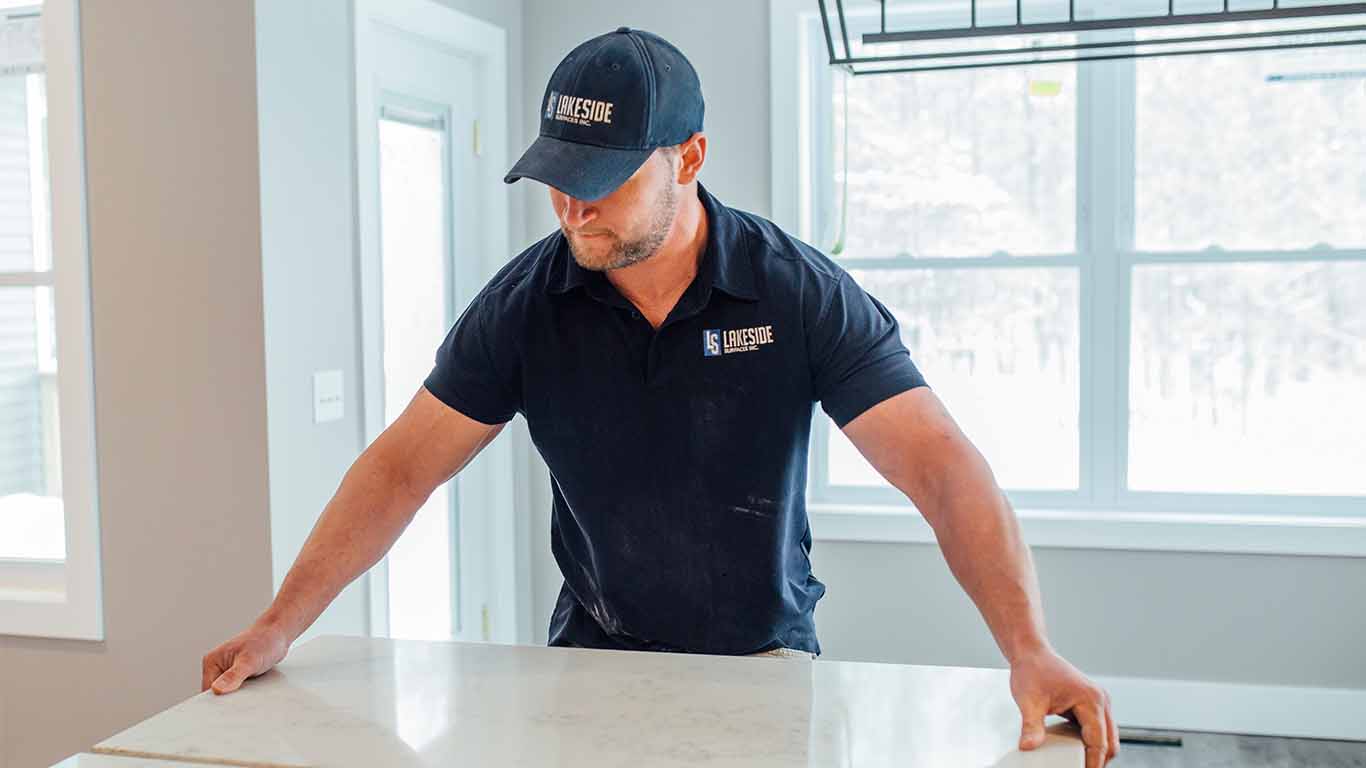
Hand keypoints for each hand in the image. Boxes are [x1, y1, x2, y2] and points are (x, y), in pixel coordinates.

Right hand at [201, 621, 289, 694]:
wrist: (279, 634)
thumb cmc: (264, 641)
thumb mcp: (249, 660)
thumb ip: (233, 676)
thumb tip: (216, 690)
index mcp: (212, 662)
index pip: (207, 691)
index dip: (217, 702)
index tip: (230, 706)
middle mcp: (217, 667)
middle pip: (217, 695)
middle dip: (229, 700)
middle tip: (244, 698)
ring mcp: (227, 672)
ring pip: (228, 694)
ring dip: (239, 697)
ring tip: (251, 690)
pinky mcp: (238, 676)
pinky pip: (238, 690)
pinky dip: (246, 693)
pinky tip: (255, 690)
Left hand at [1010, 647, 1117, 767]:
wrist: (1032, 653)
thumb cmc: (1032, 671)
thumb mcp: (1028, 701)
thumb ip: (1031, 726)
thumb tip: (1028, 747)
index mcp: (1091, 700)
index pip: (1099, 742)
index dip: (1093, 763)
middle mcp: (1101, 700)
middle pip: (1110, 743)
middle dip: (1098, 760)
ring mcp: (1099, 702)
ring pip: (1108, 737)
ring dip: (1097, 752)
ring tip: (1079, 764)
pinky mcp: (1092, 704)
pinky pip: (1099, 729)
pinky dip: (1092, 742)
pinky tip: (1076, 750)